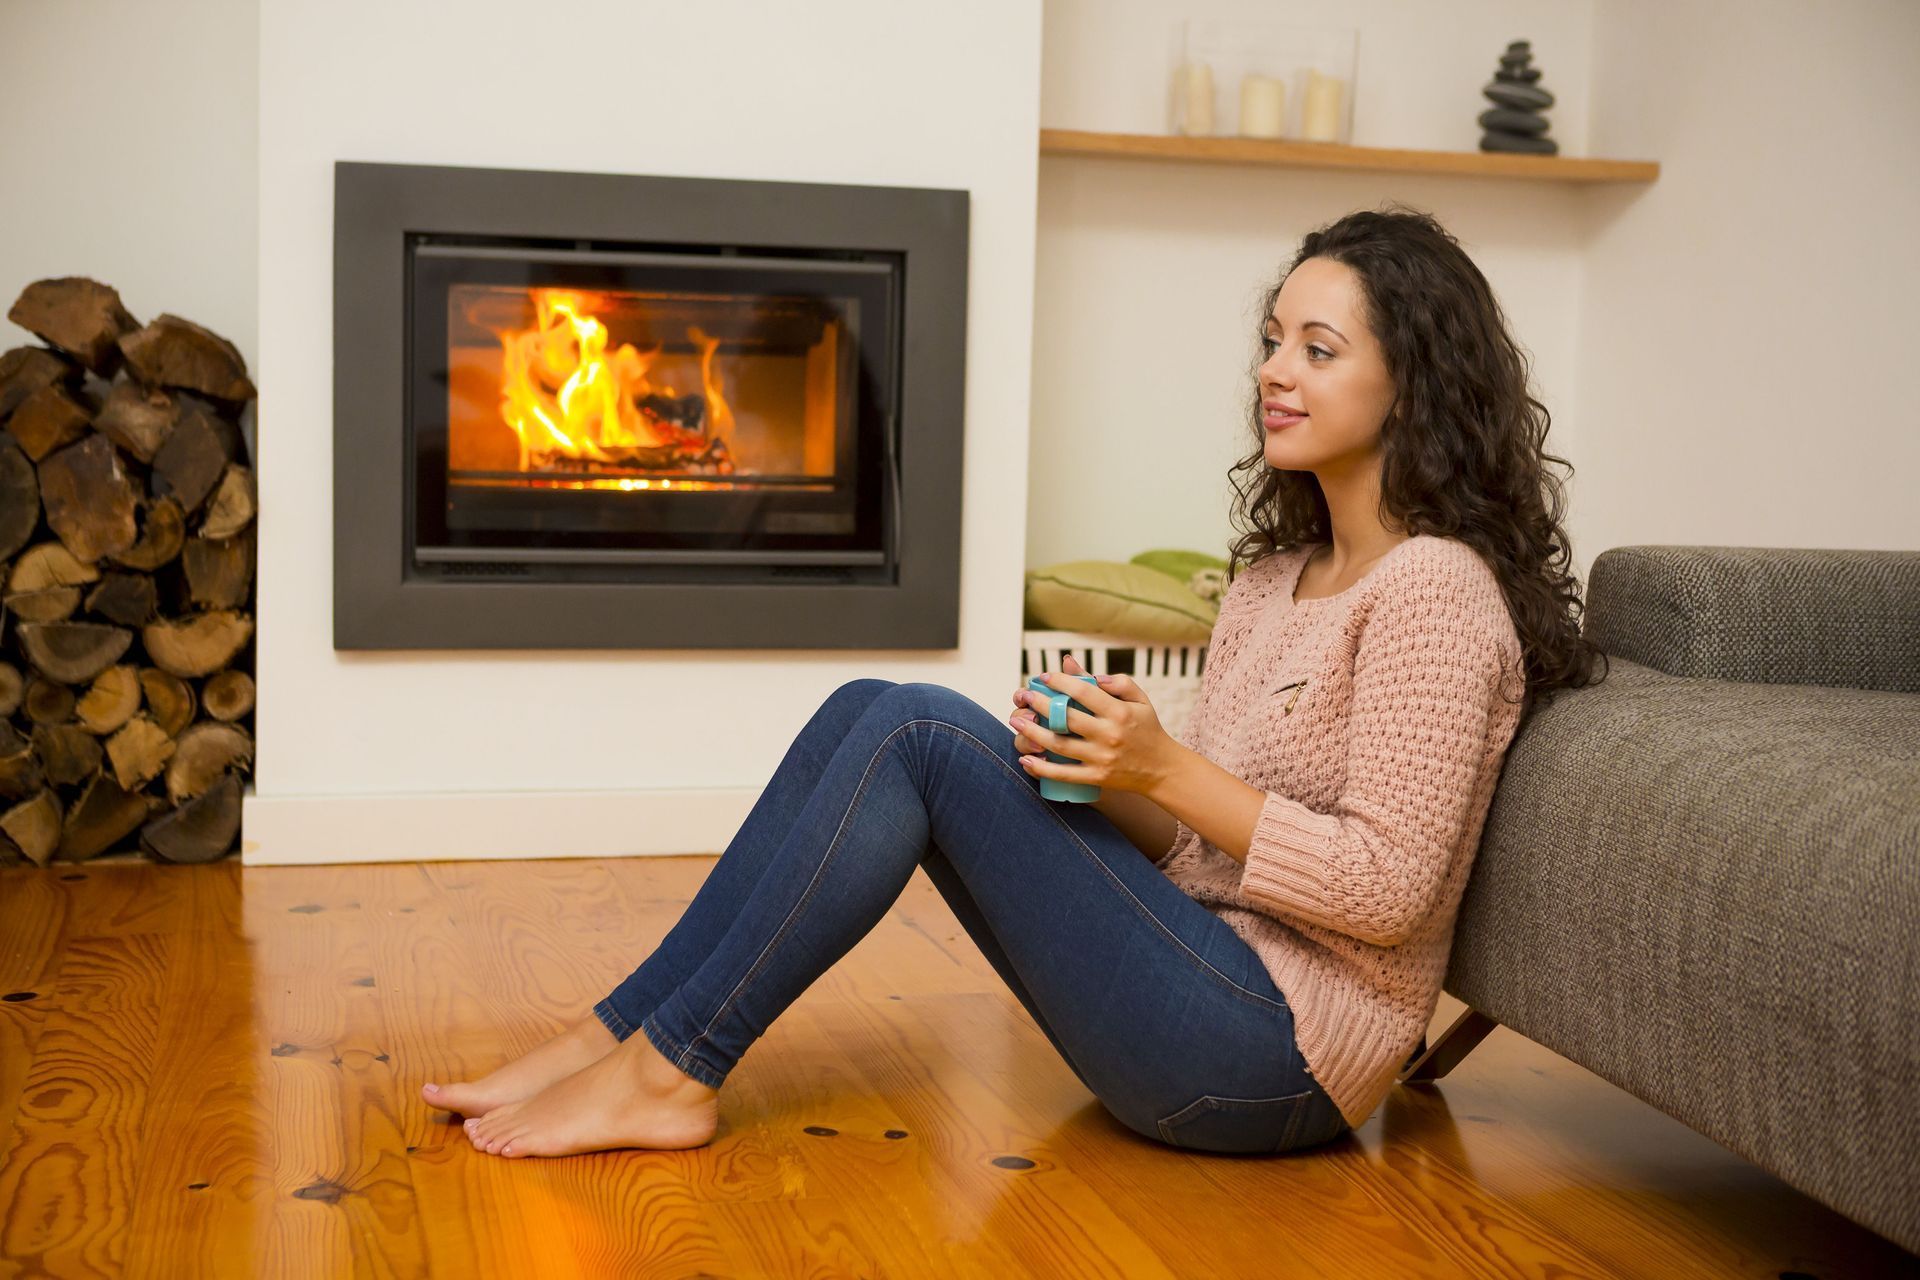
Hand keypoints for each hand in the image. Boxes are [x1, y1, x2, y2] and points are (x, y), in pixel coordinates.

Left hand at [1008, 652, 1179, 794]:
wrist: (1162, 769)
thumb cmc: (1148, 729)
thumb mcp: (1140, 700)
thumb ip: (1117, 682)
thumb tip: (1084, 671)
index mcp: (1119, 712)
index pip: (1084, 691)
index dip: (1060, 682)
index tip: (1043, 677)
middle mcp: (1109, 735)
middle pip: (1066, 717)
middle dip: (1040, 704)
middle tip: (1023, 696)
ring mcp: (1102, 758)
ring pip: (1060, 745)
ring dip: (1033, 732)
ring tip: (1017, 721)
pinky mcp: (1097, 778)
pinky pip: (1064, 774)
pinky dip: (1042, 768)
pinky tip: (1025, 759)